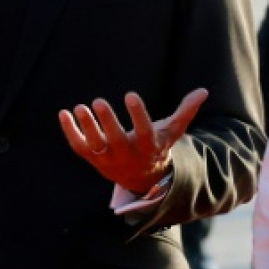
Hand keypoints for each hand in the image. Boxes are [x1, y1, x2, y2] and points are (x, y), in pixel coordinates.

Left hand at [59, 88, 206, 193]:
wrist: (142, 178)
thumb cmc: (157, 146)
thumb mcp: (173, 131)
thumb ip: (186, 111)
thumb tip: (204, 91)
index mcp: (148, 146)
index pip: (144, 131)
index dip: (137, 114)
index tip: (130, 94)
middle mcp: (127, 154)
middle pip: (116, 140)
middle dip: (107, 122)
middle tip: (98, 101)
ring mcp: (108, 159)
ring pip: (95, 145)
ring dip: (86, 127)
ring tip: (79, 107)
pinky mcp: (93, 159)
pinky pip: (79, 147)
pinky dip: (70, 132)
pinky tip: (64, 113)